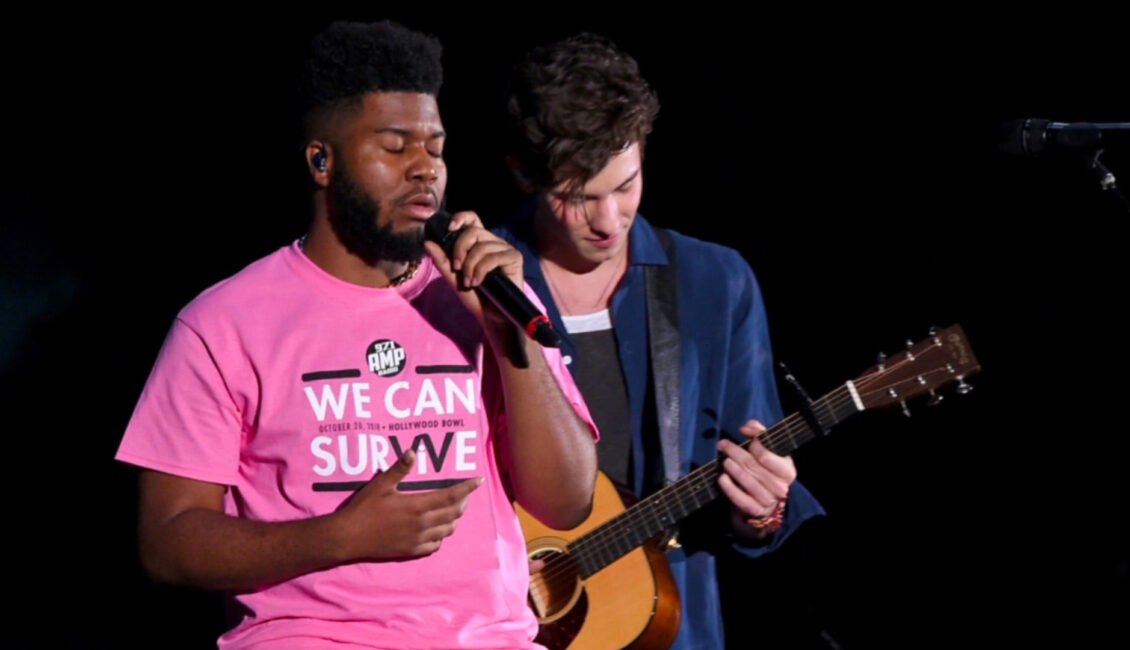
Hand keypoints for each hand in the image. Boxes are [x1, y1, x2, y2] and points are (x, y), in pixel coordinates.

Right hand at [332, 448, 482, 560]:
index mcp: (418, 506)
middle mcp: (422, 524)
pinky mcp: (411, 551)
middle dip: (464, 501)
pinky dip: (440, 536)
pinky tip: (437, 530)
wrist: (348, 537)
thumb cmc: (364, 508)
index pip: (451, 496)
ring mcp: (418, 540)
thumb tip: (413, 451)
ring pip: (447, 530)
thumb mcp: (381, 485)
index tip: (478, 480)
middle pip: (454, 513)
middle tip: (465, 493)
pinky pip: (434, 546)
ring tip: (453, 509)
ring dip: (454, 519)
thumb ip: (400, 469)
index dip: (467, 488)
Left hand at [424, 210, 523, 327]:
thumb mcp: (453, 278)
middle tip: (456, 268)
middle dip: (460, 249)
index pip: (473, 219)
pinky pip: (493, 257)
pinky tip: (478, 282)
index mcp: (480, 243)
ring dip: (470, 266)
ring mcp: (505, 249)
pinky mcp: (515, 258)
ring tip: (469, 282)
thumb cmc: (476, 297)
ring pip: (482, 246)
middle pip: (474, 231)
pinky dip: (481, 270)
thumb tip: (428, 242)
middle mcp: (494, 243)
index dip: (461, 217)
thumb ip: (442, 261)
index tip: (450, 228)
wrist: (492, 316)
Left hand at [717, 420, 795, 535]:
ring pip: (746, 480)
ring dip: (732, 468)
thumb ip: (759, 433)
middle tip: (723, 444)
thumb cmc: (766, 469)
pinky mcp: (756, 511)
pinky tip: (722, 478)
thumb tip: (745, 427)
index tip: (741, 434)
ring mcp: (769, 501)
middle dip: (736, 452)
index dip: (753, 443)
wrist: (765, 501)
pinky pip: (740, 499)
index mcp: (787, 471)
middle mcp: (781, 487)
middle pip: (753, 466)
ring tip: (724, 460)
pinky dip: (729, 488)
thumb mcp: (769, 450)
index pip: (767, 456)